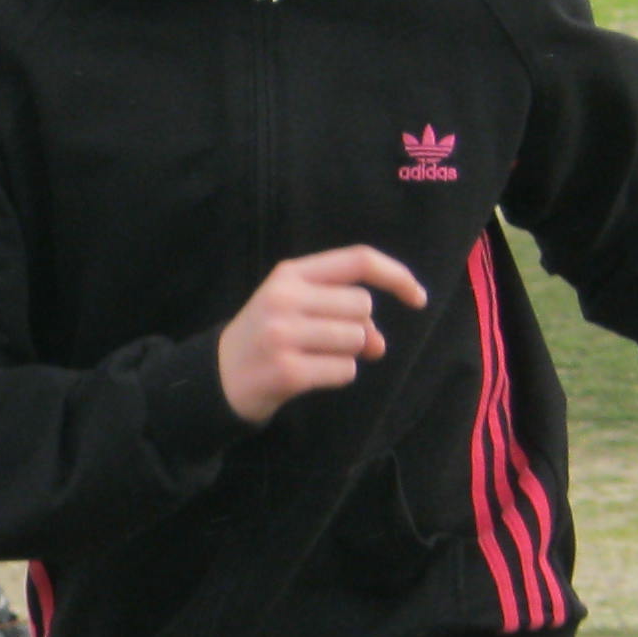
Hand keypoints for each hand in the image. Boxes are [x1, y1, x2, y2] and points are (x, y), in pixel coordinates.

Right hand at [216, 246, 427, 423]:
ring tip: (316, 357)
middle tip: (332, 340)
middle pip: (363, 306)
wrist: (219, 376)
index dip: (396, 275)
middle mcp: (285, 298)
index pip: (358, 260)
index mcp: (290, 273)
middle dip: (360, 328)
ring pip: (357, 339)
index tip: (418, 297)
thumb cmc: (267, 336)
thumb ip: (341, 310)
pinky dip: (339, 375)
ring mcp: (284, 334)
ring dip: (349, 354)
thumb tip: (379, 342)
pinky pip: (345, 370)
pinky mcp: (288, 370)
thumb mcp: (295, 307)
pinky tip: (311, 374)